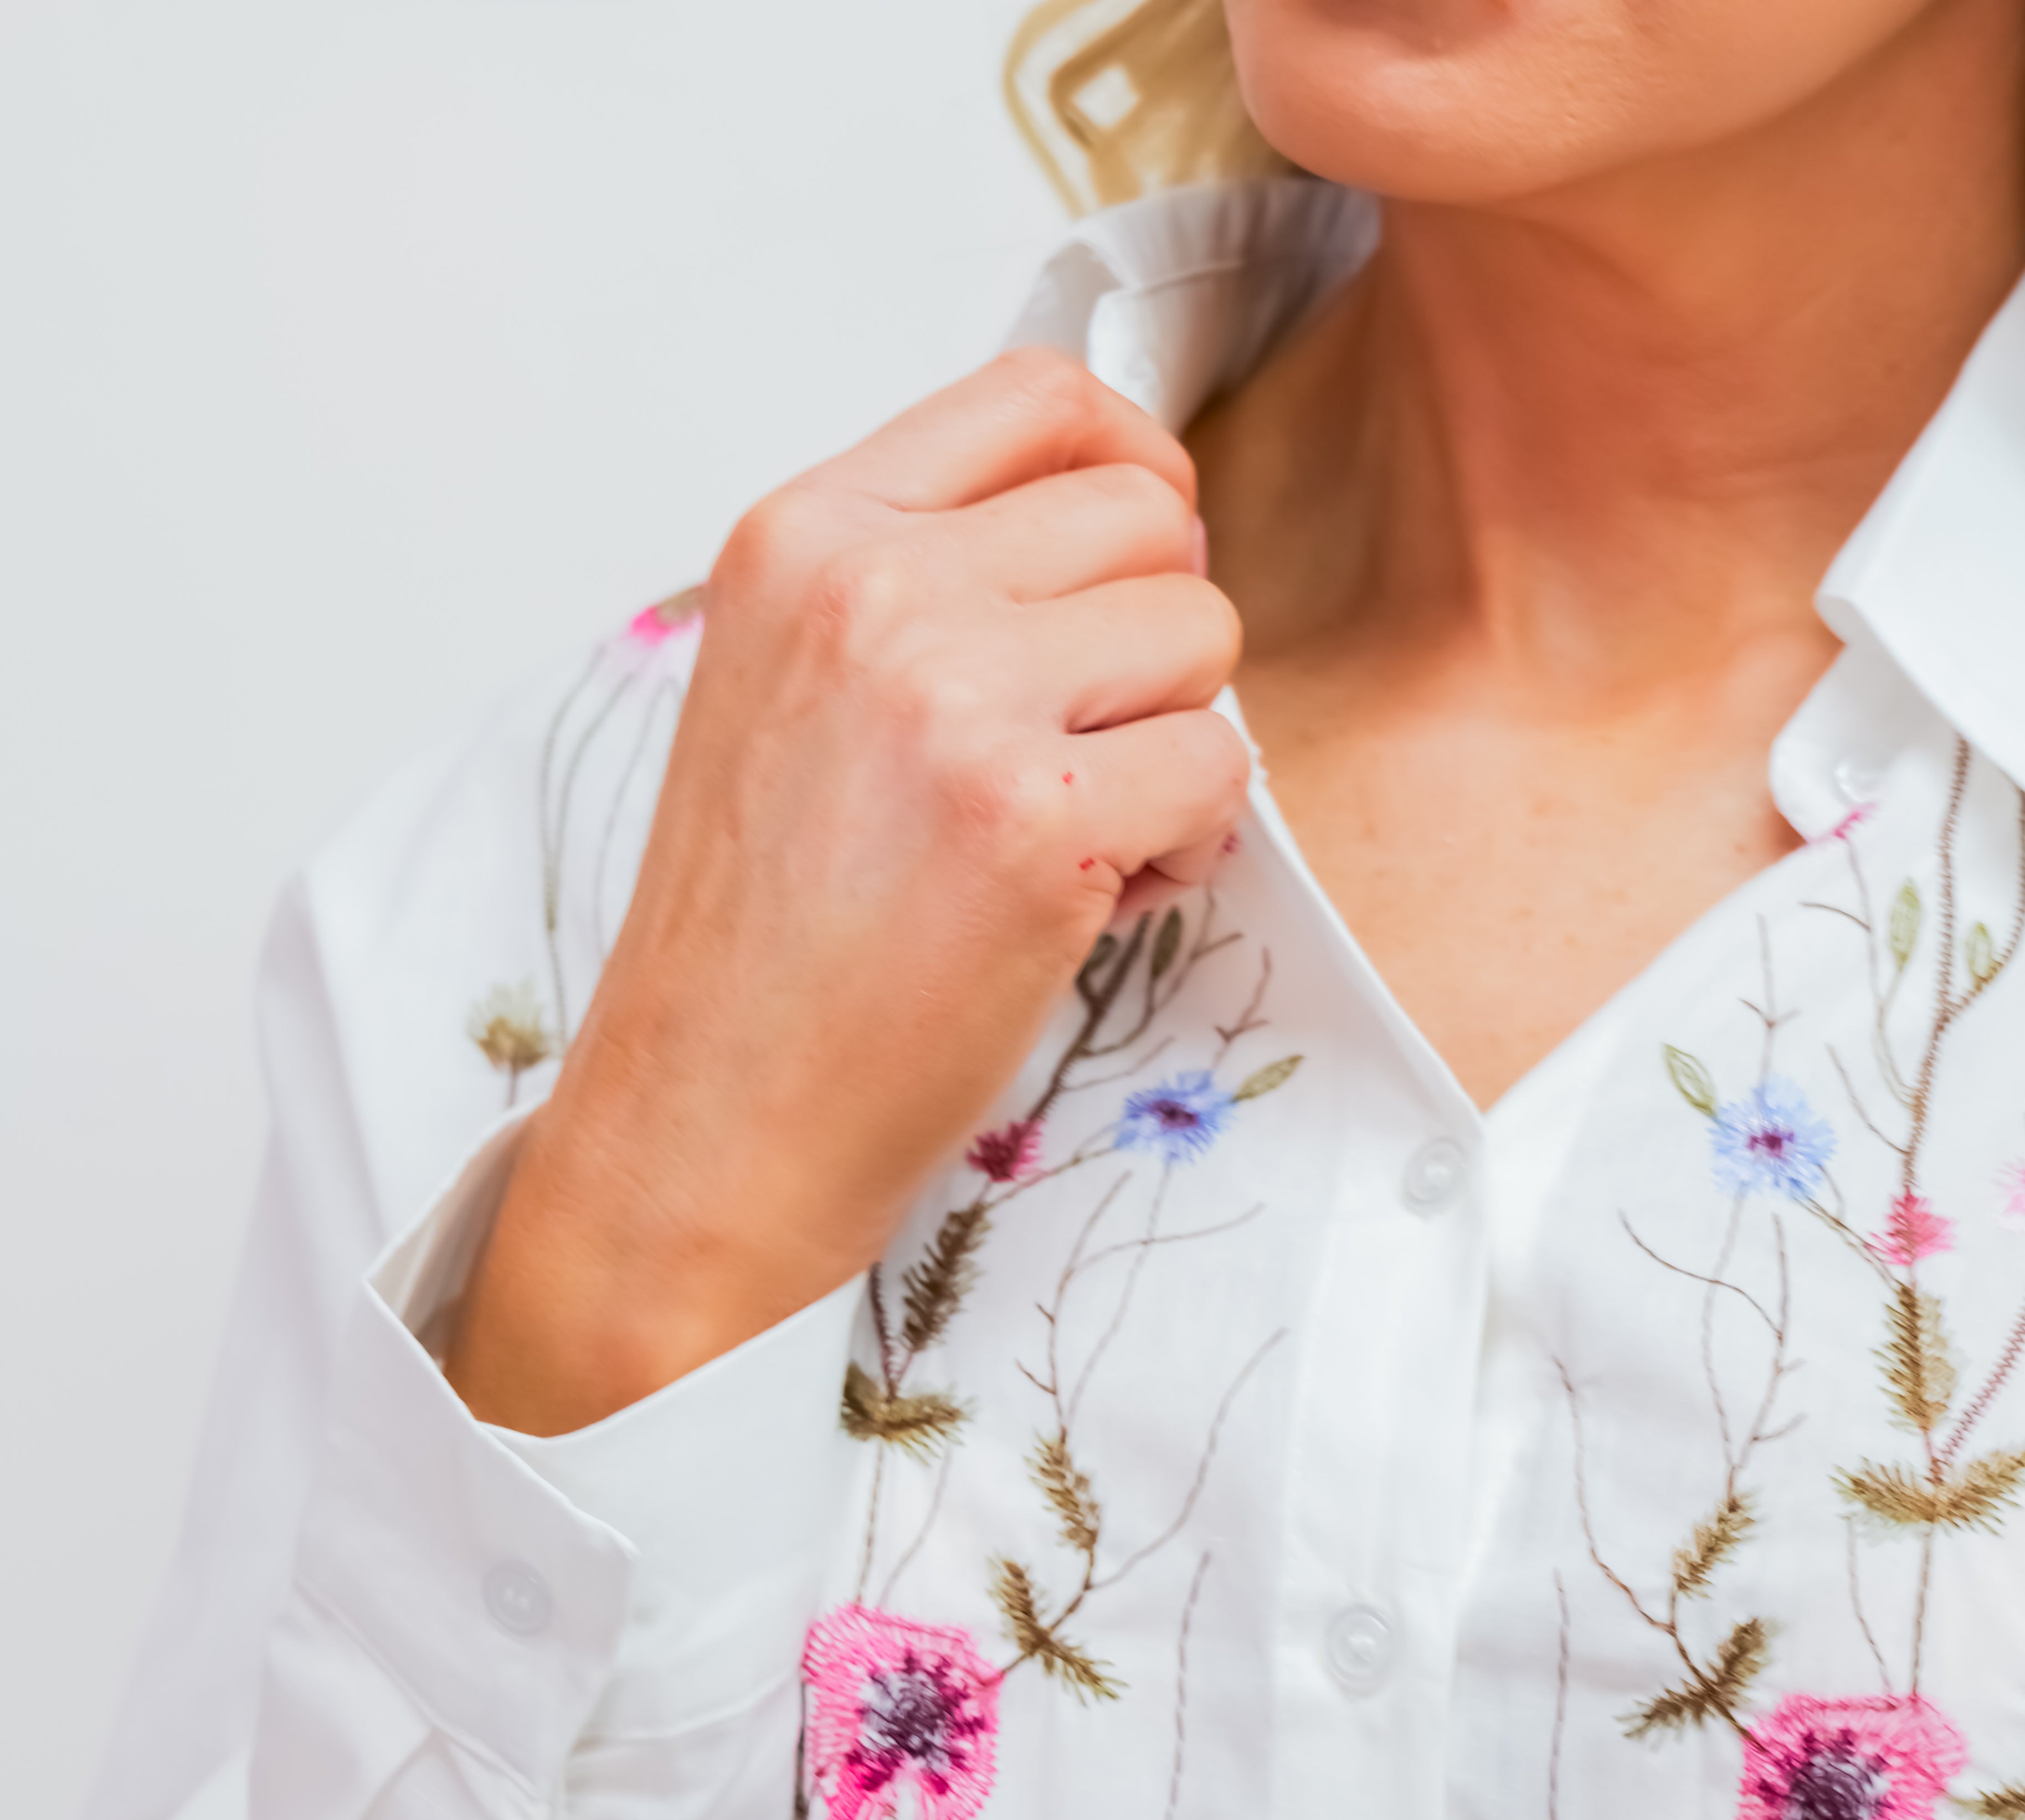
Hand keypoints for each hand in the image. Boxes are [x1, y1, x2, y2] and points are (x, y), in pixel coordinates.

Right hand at [447, 348, 1246, 1432]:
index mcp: (805, 536)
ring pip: (1203, 631)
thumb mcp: (791, 690)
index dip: (1130, 469)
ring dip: (1178, 739)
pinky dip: (1189, 846)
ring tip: (1083, 833)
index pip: (1037, 396)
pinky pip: (1218, 766)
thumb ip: (919, 583)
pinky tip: (1096, 902)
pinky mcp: (1037, 821)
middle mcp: (876, 590)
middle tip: (1089, 746)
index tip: (1132, 565)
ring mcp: (955, 699)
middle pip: (1148, 511)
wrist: (708, 1120)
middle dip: (1157, 634)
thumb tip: (1112, 512)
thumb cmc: (761, 938)